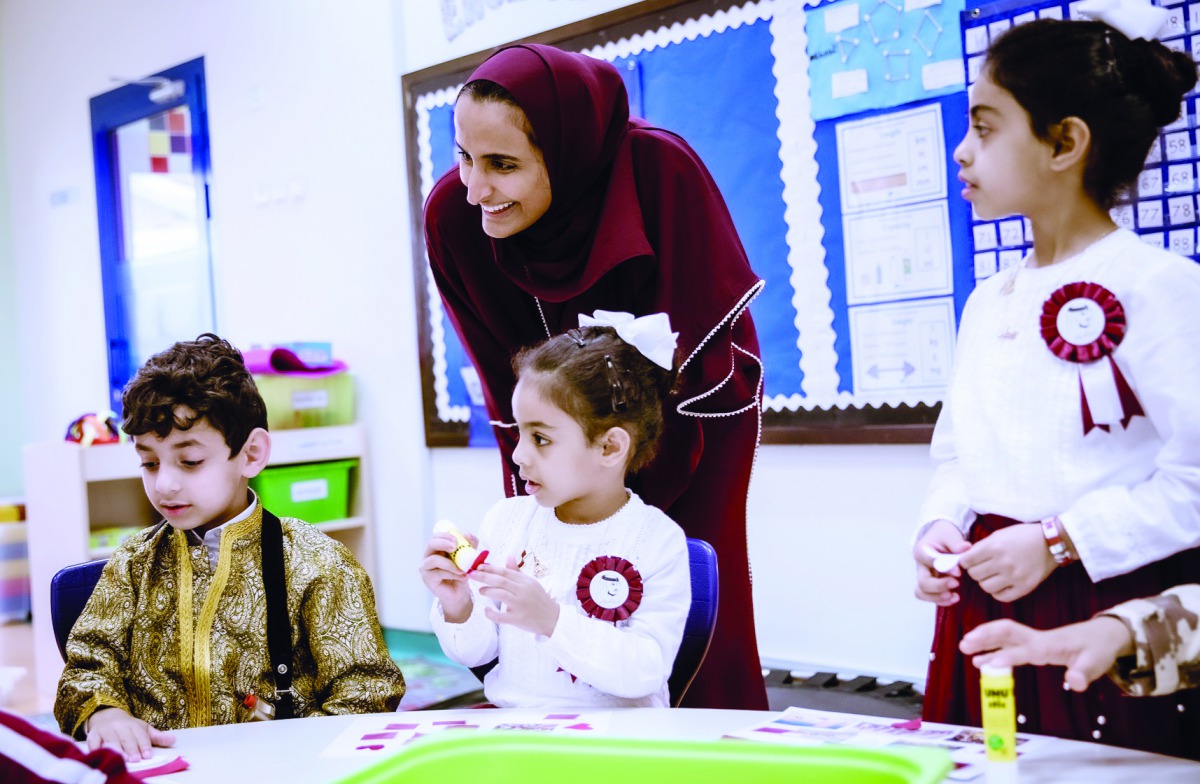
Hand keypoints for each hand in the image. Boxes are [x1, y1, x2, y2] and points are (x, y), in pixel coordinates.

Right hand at [86, 707, 175, 761]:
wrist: (106, 716)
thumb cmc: (128, 727)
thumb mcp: (143, 729)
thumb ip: (157, 737)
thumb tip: (173, 740)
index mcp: (134, 725)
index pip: (141, 736)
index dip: (144, 745)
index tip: (148, 755)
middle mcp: (120, 726)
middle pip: (127, 738)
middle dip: (131, 749)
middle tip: (136, 759)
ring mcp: (106, 730)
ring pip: (111, 740)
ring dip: (116, 749)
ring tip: (121, 758)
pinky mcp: (93, 735)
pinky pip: (93, 741)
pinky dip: (95, 747)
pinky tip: (99, 753)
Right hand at [418, 530, 478, 621]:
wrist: (459, 594)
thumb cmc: (461, 574)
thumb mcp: (467, 558)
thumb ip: (469, 546)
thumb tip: (468, 534)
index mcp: (436, 549)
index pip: (437, 536)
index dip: (446, 535)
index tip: (458, 539)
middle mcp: (427, 556)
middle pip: (431, 543)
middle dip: (444, 543)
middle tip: (455, 547)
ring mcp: (425, 568)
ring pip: (434, 559)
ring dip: (450, 563)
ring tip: (463, 569)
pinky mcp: (427, 579)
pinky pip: (438, 573)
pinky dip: (452, 574)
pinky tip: (462, 577)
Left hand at [470, 555, 560, 636]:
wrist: (552, 618)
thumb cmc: (538, 599)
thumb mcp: (530, 582)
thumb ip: (517, 571)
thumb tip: (509, 556)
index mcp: (525, 581)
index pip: (505, 572)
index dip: (490, 568)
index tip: (478, 566)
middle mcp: (523, 591)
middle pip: (500, 581)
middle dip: (484, 576)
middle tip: (471, 575)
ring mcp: (520, 605)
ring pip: (500, 594)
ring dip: (487, 591)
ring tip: (480, 591)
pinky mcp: (518, 619)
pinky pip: (501, 616)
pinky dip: (491, 613)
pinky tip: (486, 610)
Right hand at [913, 520, 969, 605]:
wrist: (940, 537)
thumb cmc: (944, 536)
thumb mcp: (950, 534)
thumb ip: (956, 543)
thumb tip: (966, 548)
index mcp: (922, 550)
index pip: (929, 560)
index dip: (944, 567)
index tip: (959, 572)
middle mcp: (920, 565)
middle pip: (923, 582)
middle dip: (939, 586)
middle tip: (956, 584)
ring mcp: (924, 576)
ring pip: (922, 592)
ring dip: (938, 597)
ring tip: (954, 596)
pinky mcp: (930, 584)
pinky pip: (929, 596)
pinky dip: (940, 600)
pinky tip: (954, 598)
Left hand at [959, 524, 1055, 602]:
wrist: (1050, 543)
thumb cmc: (1022, 536)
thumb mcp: (999, 535)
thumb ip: (981, 547)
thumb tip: (963, 558)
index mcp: (994, 546)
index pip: (966, 561)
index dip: (965, 561)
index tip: (969, 561)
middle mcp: (1003, 562)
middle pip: (974, 575)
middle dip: (975, 571)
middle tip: (983, 567)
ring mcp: (1014, 576)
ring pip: (985, 587)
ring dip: (986, 582)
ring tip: (993, 575)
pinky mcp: (1025, 587)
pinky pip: (1001, 597)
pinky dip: (998, 592)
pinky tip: (1001, 584)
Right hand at [960, 617, 1133, 691]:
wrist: (1102, 634)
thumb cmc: (1098, 648)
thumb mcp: (1097, 662)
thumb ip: (1084, 673)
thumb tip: (1074, 684)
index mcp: (1049, 644)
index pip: (1024, 649)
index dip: (1007, 656)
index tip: (988, 664)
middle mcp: (1037, 640)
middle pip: (1007, 632)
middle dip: (986, 636)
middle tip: (965, 644)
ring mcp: (1033, 641)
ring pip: (1004, 636)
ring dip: (984, 640)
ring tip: (964, 648)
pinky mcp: (1033, 646)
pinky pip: (1009, 645)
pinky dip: (992, 650)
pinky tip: (980, 660)